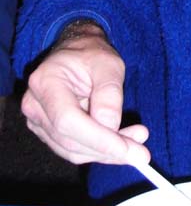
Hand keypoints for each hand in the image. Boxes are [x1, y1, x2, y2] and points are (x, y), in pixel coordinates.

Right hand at [21, 25, 149, 165]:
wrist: (77, 52)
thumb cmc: (91, 53)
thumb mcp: (108, 63)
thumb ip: (109, 92)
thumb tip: (110, 125)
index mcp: (45, 81)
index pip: (68, 121)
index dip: (98, 139)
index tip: (128, 149)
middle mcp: (35, 105)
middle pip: (70, 140)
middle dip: (108, 150)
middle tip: (141, 153)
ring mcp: (38, 121)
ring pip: (73, 150)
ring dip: (106, 153)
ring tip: (137, 144)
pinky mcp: (48, 132)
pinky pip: (73, 149)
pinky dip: (99, 150)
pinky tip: (122, 143)